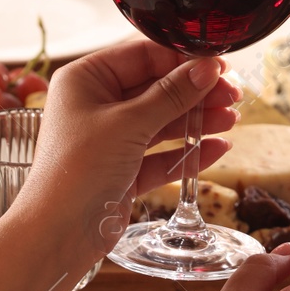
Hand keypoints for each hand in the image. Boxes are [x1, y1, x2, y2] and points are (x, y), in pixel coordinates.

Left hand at [21, 41, 240, 265]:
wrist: (56, 236)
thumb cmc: (77, 171)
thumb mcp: (128, 125)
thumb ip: (171, 95)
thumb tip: (207, 68)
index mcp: (86, 80)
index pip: (142, 55)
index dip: (182, 59)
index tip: (219, 64)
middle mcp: (97, 105)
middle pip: (156, 88)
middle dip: (196, 92)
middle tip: (233, 93)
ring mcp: (111, 139)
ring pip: (163, 121)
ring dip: (198, 120)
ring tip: (232, 120)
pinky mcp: (124, 171)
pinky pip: (162, 155)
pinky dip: (189, 152)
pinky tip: (218, 148)